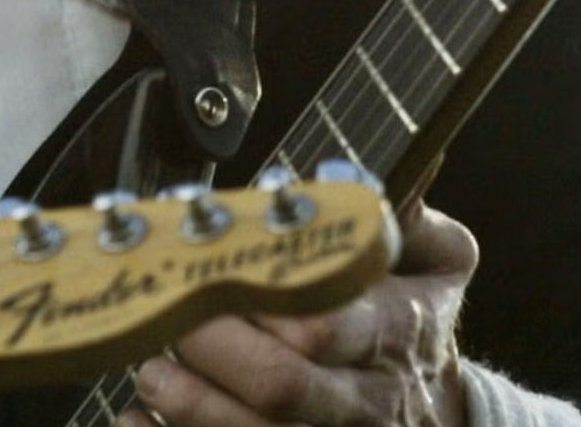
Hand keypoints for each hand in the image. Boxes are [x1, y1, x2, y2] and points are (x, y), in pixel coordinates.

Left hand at [121, 203, 476, 426]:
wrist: (443, 417)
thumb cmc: (412, 329)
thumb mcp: (435, 265)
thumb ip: (403, 216)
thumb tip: (361, 178)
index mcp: (391, 336)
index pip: (320, 325)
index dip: (257, 302)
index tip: (214, 274)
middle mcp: (363, 401)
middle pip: (277, 385)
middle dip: (209, 346)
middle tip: (170, 314)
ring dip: (184, 400)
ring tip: (152, 368)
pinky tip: (137, 418)